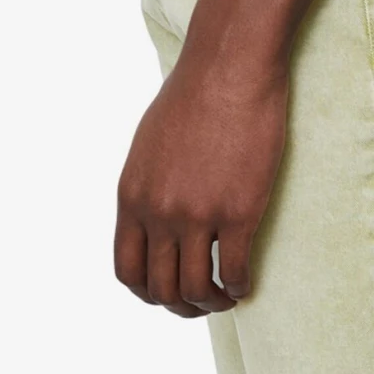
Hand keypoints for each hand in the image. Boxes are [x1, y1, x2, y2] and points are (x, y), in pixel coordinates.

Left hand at [113, 43, 288, 316]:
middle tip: (202, 302)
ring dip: (213, 303)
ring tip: (227, 296)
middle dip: (181, 307)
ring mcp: (197, 216)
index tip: (168, 292)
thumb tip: (153, 218)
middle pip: (161, 289)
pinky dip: (240, 287)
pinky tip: (247, 283)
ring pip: (197, 290)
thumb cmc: (193, 97)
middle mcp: (158, 213)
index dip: (147, 293)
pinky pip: (235, 272)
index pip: (127, 271)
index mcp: (132, 198)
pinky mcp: (238, 213)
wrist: (229, 67)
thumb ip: (145, 189)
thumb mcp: (148, 147)